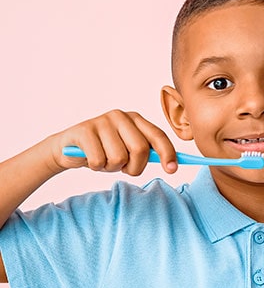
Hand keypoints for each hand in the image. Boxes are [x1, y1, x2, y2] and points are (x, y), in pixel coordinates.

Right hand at [48, 110, 177, 175]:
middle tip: (123, 169)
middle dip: (135, 167)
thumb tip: (171, 163)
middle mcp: (121, 116)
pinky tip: (90, 158)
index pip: (158, 136)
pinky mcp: (84, 130)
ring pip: (119, 158)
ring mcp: (102, 121)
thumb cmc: (104, 151)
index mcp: (136, 120)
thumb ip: (147, 153)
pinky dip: (96, 166)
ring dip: (112, 168)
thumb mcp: (128, 151)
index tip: (172, 170)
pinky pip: (99, 160)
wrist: (67, 148)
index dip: (168, 153)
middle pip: (140, 149)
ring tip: (104, 161)